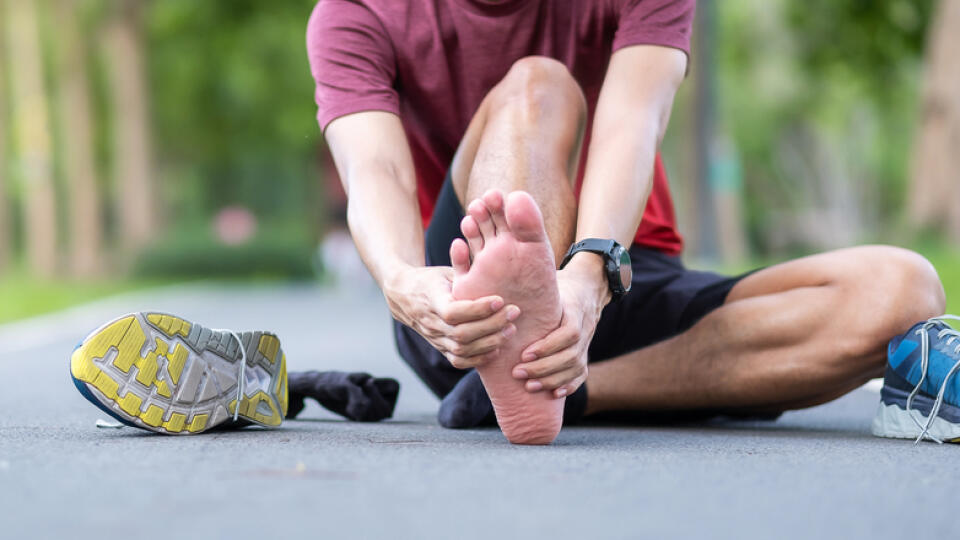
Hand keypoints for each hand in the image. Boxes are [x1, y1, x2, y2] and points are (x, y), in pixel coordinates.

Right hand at [385, 265, 520, 369]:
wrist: (404, 297)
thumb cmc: (431, 280)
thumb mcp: (444, 271)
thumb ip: (460, 267)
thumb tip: (470, 245)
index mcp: (431, 300)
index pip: (454, 312)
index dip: (478, 309)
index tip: (500, 300)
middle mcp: (431, 323)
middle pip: (462, 333)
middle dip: (492, 325)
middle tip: (514, 312)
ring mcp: (435, 339)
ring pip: (462, 349)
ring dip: (490, 342)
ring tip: (511, 329)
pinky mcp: (440, 349)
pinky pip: (459, 361)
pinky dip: (480, 358)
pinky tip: (497, 347)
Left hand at [513, 255, 609, 397]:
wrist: (588, 287)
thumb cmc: (559, 284)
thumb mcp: (548, 282)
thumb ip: (530, 289)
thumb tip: (500, 293)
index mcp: (575, 310)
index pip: (568, 333)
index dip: (548, 346)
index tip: (525, 354)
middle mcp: (585, 328)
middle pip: (570, 355)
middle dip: (544, 368)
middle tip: (518, 373)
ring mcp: (587, 342)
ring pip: (576, 367)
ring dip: (552, 379)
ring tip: (529, 385)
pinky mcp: (586, 352)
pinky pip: (582, 373)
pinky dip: (569, 385)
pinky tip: (553, 394)